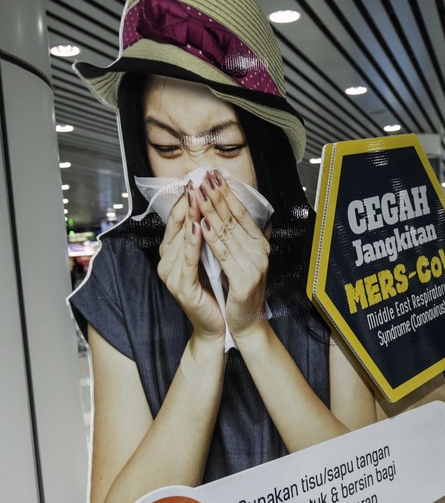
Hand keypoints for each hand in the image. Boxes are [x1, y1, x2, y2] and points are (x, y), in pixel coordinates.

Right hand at [157, 188, 224, 339]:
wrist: (219, 323)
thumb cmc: (216, 288)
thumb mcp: (210, 257)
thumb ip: (206, 235)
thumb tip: (214, 206)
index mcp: (173, 253)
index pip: (176, 220)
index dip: (186, 199)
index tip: (196, 179)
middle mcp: (167, 261)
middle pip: (176, 226)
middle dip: (187, 203)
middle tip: (195, 182)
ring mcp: (171, 275)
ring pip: (181, 241)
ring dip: (190, 218)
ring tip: (197, 198)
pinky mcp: (181, 287)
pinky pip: (187, 261)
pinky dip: (192, 244)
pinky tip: (197, 228)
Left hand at [195, 170, 270, 338]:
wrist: (245, 323)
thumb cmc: (238, 290)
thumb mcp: (240, 259)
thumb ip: (237, 237)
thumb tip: (228, 211)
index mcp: (259, 244)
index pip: (242, 213)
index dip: (227, 193)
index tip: (213, 176)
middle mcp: (260, 252)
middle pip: (234, 219)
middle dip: (217, 196)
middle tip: (203, 177)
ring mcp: (254, 266)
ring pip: (227, 233)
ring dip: (210, 211)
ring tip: (198, 194)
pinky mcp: (244, 280)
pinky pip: (223, 256)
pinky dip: (211, 240)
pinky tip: (201, 226)